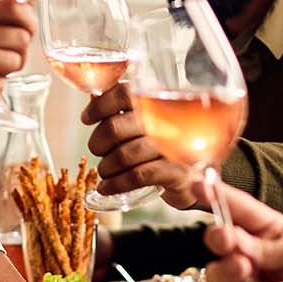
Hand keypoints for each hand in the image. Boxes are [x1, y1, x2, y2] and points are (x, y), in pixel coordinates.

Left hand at [81, 84, 199, 208]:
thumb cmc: (164, 147)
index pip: (124, 93)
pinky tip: (106, 188)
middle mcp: (168, 120)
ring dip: (106, 166)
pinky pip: (138, 176)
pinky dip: (117, 184)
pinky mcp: (177, 172)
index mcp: (158, 102)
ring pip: (124, 155)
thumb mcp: (148, 124)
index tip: (87, 119)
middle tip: (98, 151)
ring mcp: (174, 147)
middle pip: (116, 127)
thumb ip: (124, 109)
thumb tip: (93, 97)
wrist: (196, 178)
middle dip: (99, 143)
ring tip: (105, 171)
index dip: (100, 105)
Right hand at [199, 181, 282, 281]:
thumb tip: (234, 241)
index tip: (197, 185)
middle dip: (218, 238)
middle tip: (227, 240)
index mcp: (268, 233)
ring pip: (215, 273)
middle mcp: (253, 257)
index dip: (215, 196)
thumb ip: (266, 246)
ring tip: (249, 272)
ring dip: (229, 270)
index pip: (237, 210)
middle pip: (218, 241)